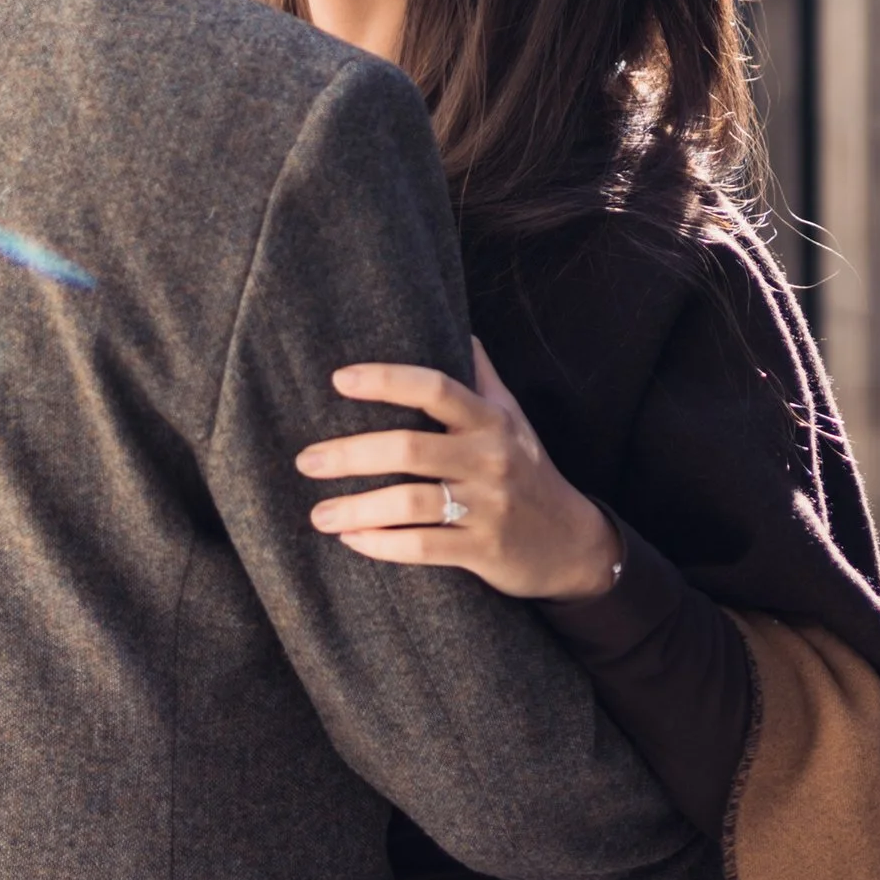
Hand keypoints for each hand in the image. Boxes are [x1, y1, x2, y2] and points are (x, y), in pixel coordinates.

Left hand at [295, 340, 621, 600]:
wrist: (573, 544)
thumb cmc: (529, 471)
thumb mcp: (513, 419)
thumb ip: (482, 377)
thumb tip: (458, 329)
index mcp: (491, 420)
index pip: (436, 387)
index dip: (386, 380)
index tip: (339, 379)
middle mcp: (490, 458)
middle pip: (409, 448)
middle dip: (350, 454)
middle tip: (305, 461)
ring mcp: (488, 506)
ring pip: (410, 504)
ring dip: (356, 508)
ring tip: (317, 514)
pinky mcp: (484, 550)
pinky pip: (423, 547)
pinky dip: (381, 543)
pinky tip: (353, 539)